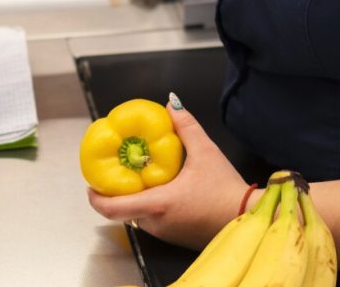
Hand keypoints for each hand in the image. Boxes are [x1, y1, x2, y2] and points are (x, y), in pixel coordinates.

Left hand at [86, 97, 249, 248]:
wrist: (248, 218)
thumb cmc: (226, 190)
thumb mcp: (206, 152)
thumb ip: (185, 126)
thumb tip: (171, 103)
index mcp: (157, 204)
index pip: (111, 208)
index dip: (95, 197)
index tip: (91, 183)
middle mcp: (156, 223)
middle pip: (123, 210)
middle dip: (117, 192)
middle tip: (117, 172)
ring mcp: (164, 233)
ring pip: (138, 216)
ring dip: (135, 198)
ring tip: (140, 176)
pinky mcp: (174, 236)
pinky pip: (153, 221)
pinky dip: (150, 206)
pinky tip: (161, 189)